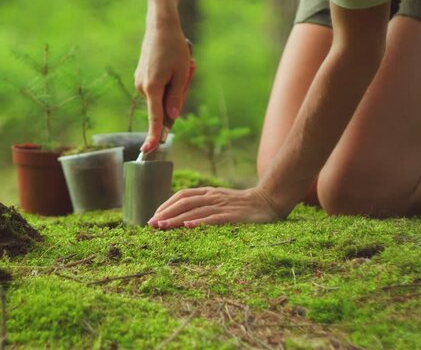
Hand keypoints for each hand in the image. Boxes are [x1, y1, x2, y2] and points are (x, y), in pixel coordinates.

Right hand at [135, 24, 194, 152]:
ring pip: (162, 96)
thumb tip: (172, 117)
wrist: (160, 27)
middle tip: (188, 71)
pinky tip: (171, 63)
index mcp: (153, 88)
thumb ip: (177, 98)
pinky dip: (168, 80)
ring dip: (175, 86)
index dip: (154, 135)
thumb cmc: (174, 48)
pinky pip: (158, 88)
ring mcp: (140, 83)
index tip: (148, 150)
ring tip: (180, 64)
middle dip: (178, 95)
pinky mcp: (142, 78)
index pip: (155, 118)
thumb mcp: (183, 73)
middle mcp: (143, 88)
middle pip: (164, 105)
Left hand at [148, 186, 283, 228]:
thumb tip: (183, 217)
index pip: (182, 196)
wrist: (269, 201)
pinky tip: (188, 227)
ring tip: (162, 227)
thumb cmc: (242, 205)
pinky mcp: (233, 216)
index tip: (154, 217)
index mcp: (208, 193)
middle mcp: (212, 197)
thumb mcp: (220, 201)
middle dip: (166, 214)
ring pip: (195, 211)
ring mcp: (222, 205)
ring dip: (176, 219)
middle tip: (151, 225)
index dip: (166, 205)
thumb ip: (204, 206)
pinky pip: (213, 219)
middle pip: (184, 203)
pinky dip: (199, 222)